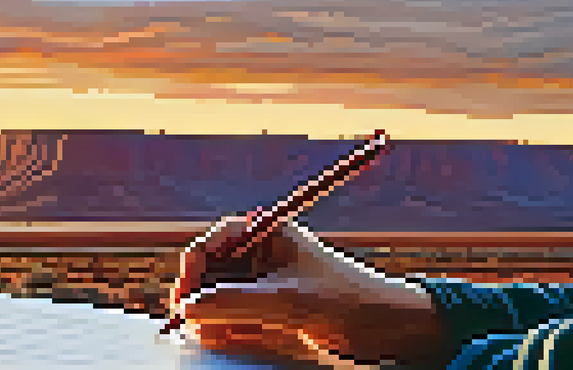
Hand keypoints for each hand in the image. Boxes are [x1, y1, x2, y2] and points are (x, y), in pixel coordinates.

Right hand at [172, 213, 447, 366]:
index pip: (220, 237)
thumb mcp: (288, 300)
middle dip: (199, 291)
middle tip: (184, 318)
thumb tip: (188, 308)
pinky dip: (225, 326)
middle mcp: (266, 255)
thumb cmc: (347, 300)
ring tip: (201, 333)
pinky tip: (217, 338)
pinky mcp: (273, 310)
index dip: (196, 261)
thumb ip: (235, 302)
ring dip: (209, 312)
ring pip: (223, 294)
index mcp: (272, 234)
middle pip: (215, 267)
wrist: (388, 329)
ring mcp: (269, 283)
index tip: (184, 289)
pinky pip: (237, 315)